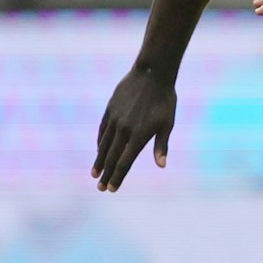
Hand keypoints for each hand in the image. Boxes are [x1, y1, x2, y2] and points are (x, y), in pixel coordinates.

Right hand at [92, 68, 176, 190]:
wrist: (151, 74)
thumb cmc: (165, 101)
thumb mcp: (167, 123)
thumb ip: (162, 145)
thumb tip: (162, 165)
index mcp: (139, 136)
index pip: (125, 162)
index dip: (118, 176)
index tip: (112, 189)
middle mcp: (123, 130)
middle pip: (112, 157)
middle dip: (106, 174)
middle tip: (100, 188)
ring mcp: (114, 119)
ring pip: (104, 145)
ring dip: (100, 160)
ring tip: (95, 174)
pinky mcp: (110, 110)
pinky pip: (103, 130)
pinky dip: (100, 142)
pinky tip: (99, 150)